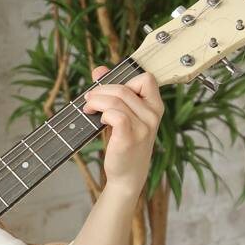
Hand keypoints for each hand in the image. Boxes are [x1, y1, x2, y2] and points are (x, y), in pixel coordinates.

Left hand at [82, 65, 163, 198]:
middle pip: (123, 88)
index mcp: (155, 106)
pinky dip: (103, 113)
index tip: (109, 89)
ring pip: (116, 100)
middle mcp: (153, 115)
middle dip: (100, 90)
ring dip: (96, 101)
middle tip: (89, 99)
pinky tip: (100, 120)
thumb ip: (113, 92)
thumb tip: (99, 69)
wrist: (127, 175)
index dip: (125, 80)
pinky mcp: (130, 137)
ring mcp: (143, 127)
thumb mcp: (123, 115)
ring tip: (89, 108)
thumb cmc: (125, 143)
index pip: (146, 78)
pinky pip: (115, 114)